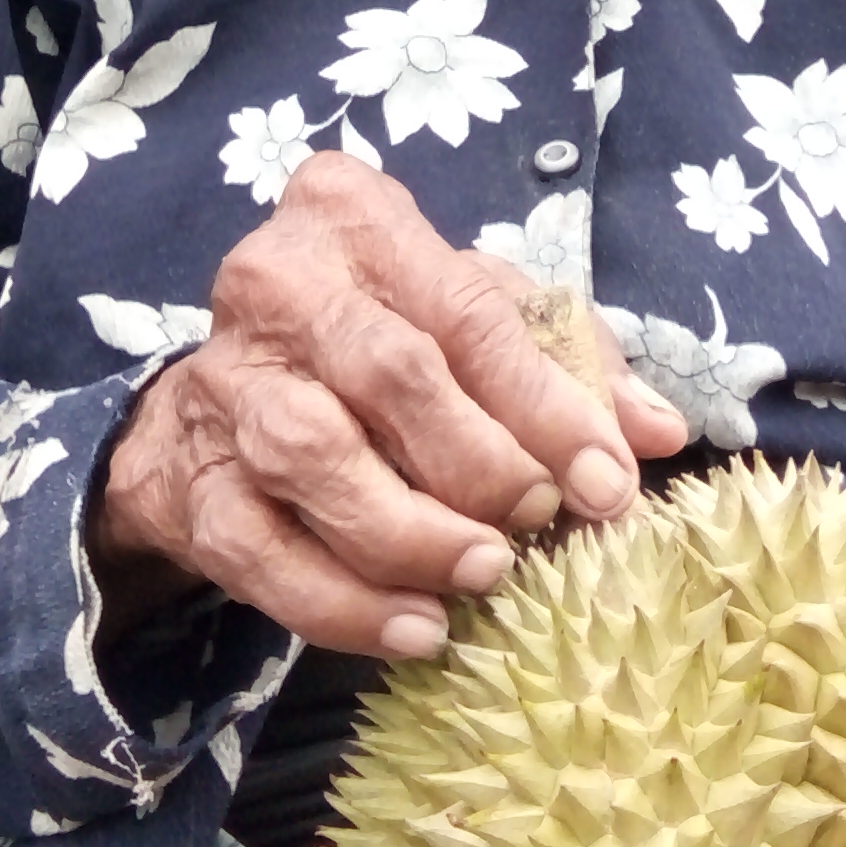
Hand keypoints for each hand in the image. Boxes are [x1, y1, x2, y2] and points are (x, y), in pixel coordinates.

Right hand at [87, 153, 688, 657]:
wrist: (224, 401)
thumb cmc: (380, 343)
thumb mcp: (473, 320)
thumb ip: (568, 365)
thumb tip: (660, 431)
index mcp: (353, 217)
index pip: (466, 309)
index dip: (547, 404)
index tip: (608, 480)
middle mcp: (274, 284)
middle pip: (390, 372)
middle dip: (482, 461)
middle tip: (539, 521)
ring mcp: (221, 384)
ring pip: (315, 458)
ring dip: (412, 532)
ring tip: (483, 575)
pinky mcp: (186, 481)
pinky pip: (260, 552)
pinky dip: (343, 602)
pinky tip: (415, 629)